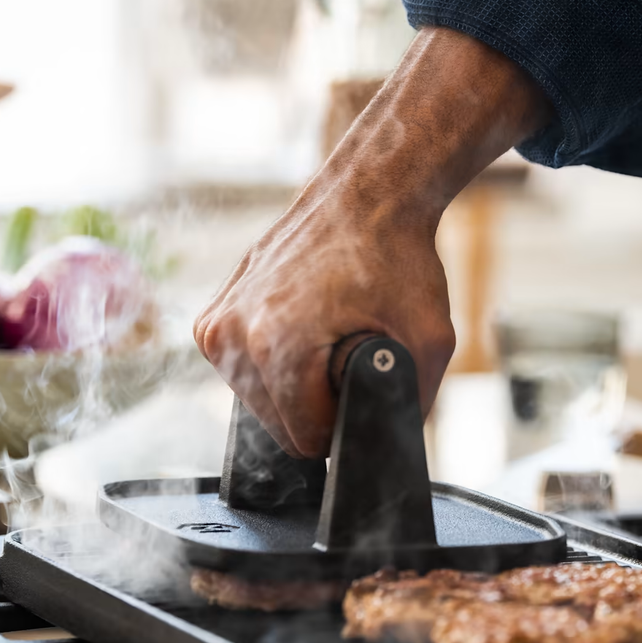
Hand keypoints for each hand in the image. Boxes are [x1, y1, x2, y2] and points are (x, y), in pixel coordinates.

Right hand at [194, 27, 551, 457]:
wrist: (366, 196)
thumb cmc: (397, 259)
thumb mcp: (429, 341)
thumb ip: (409, 406)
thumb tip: (387, 446)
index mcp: (278, 344)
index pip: (304, 439)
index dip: (340, 422)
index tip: (358, 384)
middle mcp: (234, 335)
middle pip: (278, 426)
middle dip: (315, 405)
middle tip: (344, 353)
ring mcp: (217, 325)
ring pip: (259, 404)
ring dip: (294, 388)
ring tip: (323, 337)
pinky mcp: (211, 318)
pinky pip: (244, 375)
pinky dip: (274, 366)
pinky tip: (300, 329)